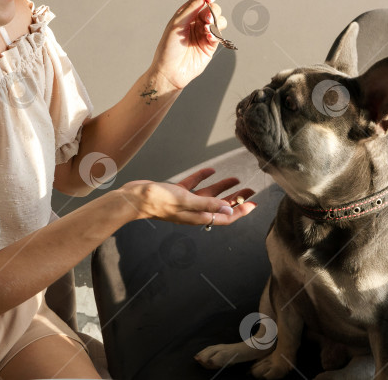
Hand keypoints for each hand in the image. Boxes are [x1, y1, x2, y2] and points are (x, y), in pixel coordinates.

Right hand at [117, 167, 256, 226]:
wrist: (135, 197)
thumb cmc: (158, 200)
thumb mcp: (186, 200)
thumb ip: (208, 203)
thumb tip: (229, 209)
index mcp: (197, 216)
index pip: (224, 217)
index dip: (240, 212)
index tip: (253, 204)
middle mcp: (193, 210)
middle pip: (220, 206)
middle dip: (237, 199)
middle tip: (251, 191)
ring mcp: (185, 201)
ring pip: (210, 194)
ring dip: (223, 187)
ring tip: (237, 179)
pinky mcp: (177, 192)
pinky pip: (194, 185)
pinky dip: (203, 178)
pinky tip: (211, 170)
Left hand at [149, 0, 227, 90]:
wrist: (170, 71)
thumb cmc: (168, 47)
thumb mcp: (177, 23)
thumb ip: (192, 7)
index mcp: (187, 14)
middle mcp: (196, 22)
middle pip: (213, 8)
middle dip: (212, 11)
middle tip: (206, 18)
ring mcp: (204, 33)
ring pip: (219, 20)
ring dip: (216, 21)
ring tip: (207, 29)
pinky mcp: (211, 45)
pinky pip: (219, 34)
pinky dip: (216, 33)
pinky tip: (209, 37)